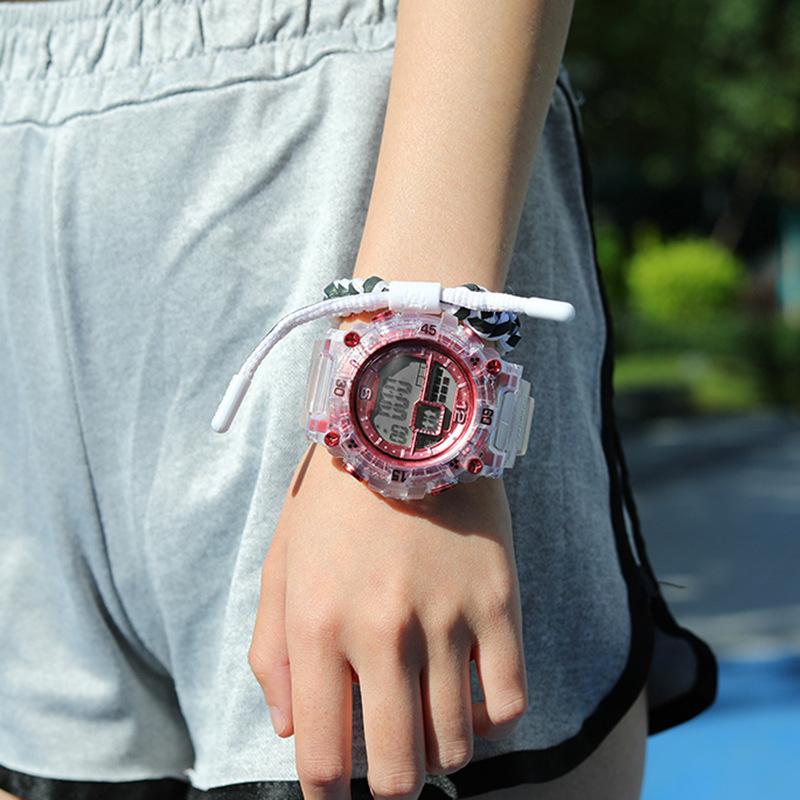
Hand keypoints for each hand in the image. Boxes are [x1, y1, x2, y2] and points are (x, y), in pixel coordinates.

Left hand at [248, 441, 527, 799]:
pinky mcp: (498, 600)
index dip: (327, 798)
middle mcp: (381, 631)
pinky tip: (471, 702)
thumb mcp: (280, 564)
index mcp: (317, 625)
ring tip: (426, 725)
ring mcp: (446, 618)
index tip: (335, 798)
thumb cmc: (333, 499)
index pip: (324, 759)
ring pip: (454, 744)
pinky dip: (491, 722)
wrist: (402, 424)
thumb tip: (292, 733)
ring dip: (437, 752)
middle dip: (390, 789)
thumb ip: (271, 654)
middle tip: (389, 772)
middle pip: (397, 770)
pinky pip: (510, 702)